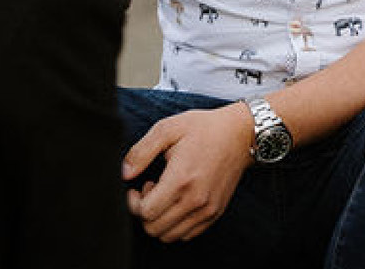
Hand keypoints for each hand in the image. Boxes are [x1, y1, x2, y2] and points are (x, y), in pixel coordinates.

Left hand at [122, 104, 255, 241]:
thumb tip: (124, 173)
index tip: (137, 187)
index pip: (146, 212)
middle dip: (145, 212)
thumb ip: (141, 152)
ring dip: (160, 220)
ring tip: (165, 196)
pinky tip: (178, 202)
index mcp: (181, 179)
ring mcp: (207, 209)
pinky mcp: (215, 213)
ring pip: (169, 235)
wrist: (240, 134)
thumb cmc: (203, 129)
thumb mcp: (168, 129)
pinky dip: (175, 225)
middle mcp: (195, 200)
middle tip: (151, 190)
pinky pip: (187, 234)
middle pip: (154, 228)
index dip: (134, 203)